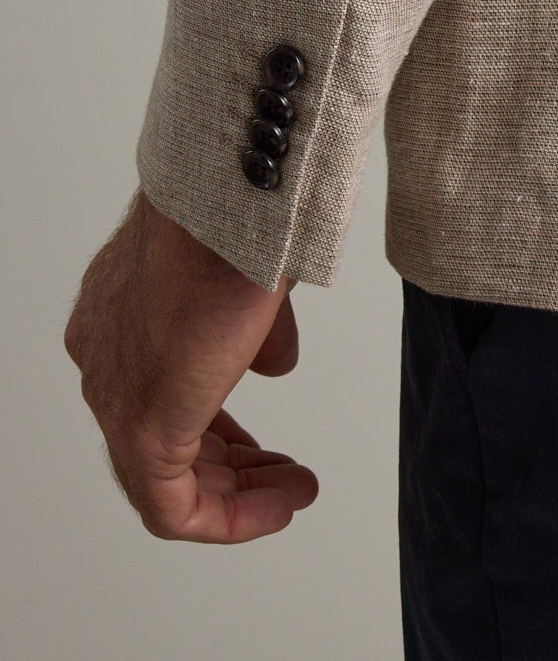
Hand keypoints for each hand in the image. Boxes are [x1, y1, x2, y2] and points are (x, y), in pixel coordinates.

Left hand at [64, 189, 318, 539]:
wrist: (229, 202)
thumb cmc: (239, 215)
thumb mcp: (249, 277)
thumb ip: (253, 331)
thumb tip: (275, 363)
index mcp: (121, 311)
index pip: (163, 389)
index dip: (220, 427)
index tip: (267, 445)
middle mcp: (105, 357)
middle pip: (165, 439)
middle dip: (234, 464)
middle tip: (286, 476)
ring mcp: (116, 394)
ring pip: (166, 479)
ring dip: (238, 493)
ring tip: (293, 492)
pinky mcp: (142, 429)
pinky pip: (173, 506)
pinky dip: (230, 516)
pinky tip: (277, 505)